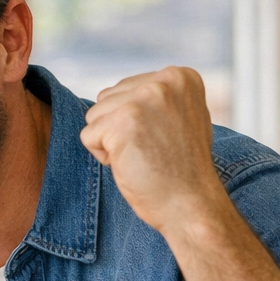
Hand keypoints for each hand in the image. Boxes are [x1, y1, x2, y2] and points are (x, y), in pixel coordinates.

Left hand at [80, 67, 228, 236]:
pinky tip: (131, 164)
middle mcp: (165, 80)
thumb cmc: (182, 169)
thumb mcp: (180, 118)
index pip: (126, 89)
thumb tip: (122, 93)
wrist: (191, 204)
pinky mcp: (124, 120)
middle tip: (151, 150)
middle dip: (119, 129)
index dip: (135, 122)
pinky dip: (103, 157)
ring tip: (142, 156)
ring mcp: (144, 98)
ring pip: (94, 116)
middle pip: (107, 99)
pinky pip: (88, 136)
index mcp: (180, 76)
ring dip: (110, 142)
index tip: (163, 139)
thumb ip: (157, 99)